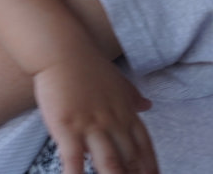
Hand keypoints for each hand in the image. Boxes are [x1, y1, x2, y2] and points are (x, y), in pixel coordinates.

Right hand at [33, 53, 155, 173]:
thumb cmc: (88, 65)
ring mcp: (91, 126)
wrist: (61, 50)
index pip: (145, 148)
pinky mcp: (67, 127)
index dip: (151, 168)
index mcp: (126, 113)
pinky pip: (74, 159)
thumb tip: (149, 105)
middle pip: (130, 161)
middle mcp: (113, 123)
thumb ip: (133, 97)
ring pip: (110, 165)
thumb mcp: (117, 81)